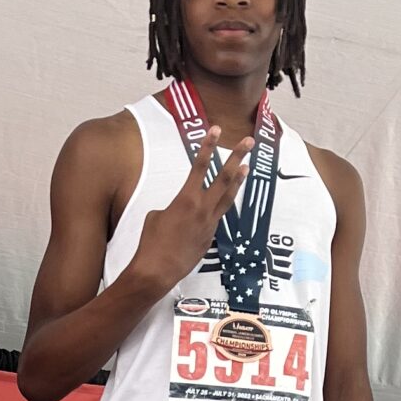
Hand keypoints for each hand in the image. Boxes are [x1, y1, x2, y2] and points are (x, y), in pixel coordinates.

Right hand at [129, 128, 252, 298]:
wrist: (157, 270)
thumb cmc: (151, 242)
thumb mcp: (156, 216)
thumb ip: (173, 207)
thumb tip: (180, 211)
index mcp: (186, 199)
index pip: (199, 166)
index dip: (208, 146)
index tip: (216, 130)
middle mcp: (203, 208)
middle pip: (224, 177)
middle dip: (237, 157)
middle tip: (249, 142)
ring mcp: (210, 223)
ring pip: (228, 197)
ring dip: (238, 180)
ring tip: (247, 166)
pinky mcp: (210, 237)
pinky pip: (218, 216)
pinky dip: (221, 206)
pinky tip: (222, 201)